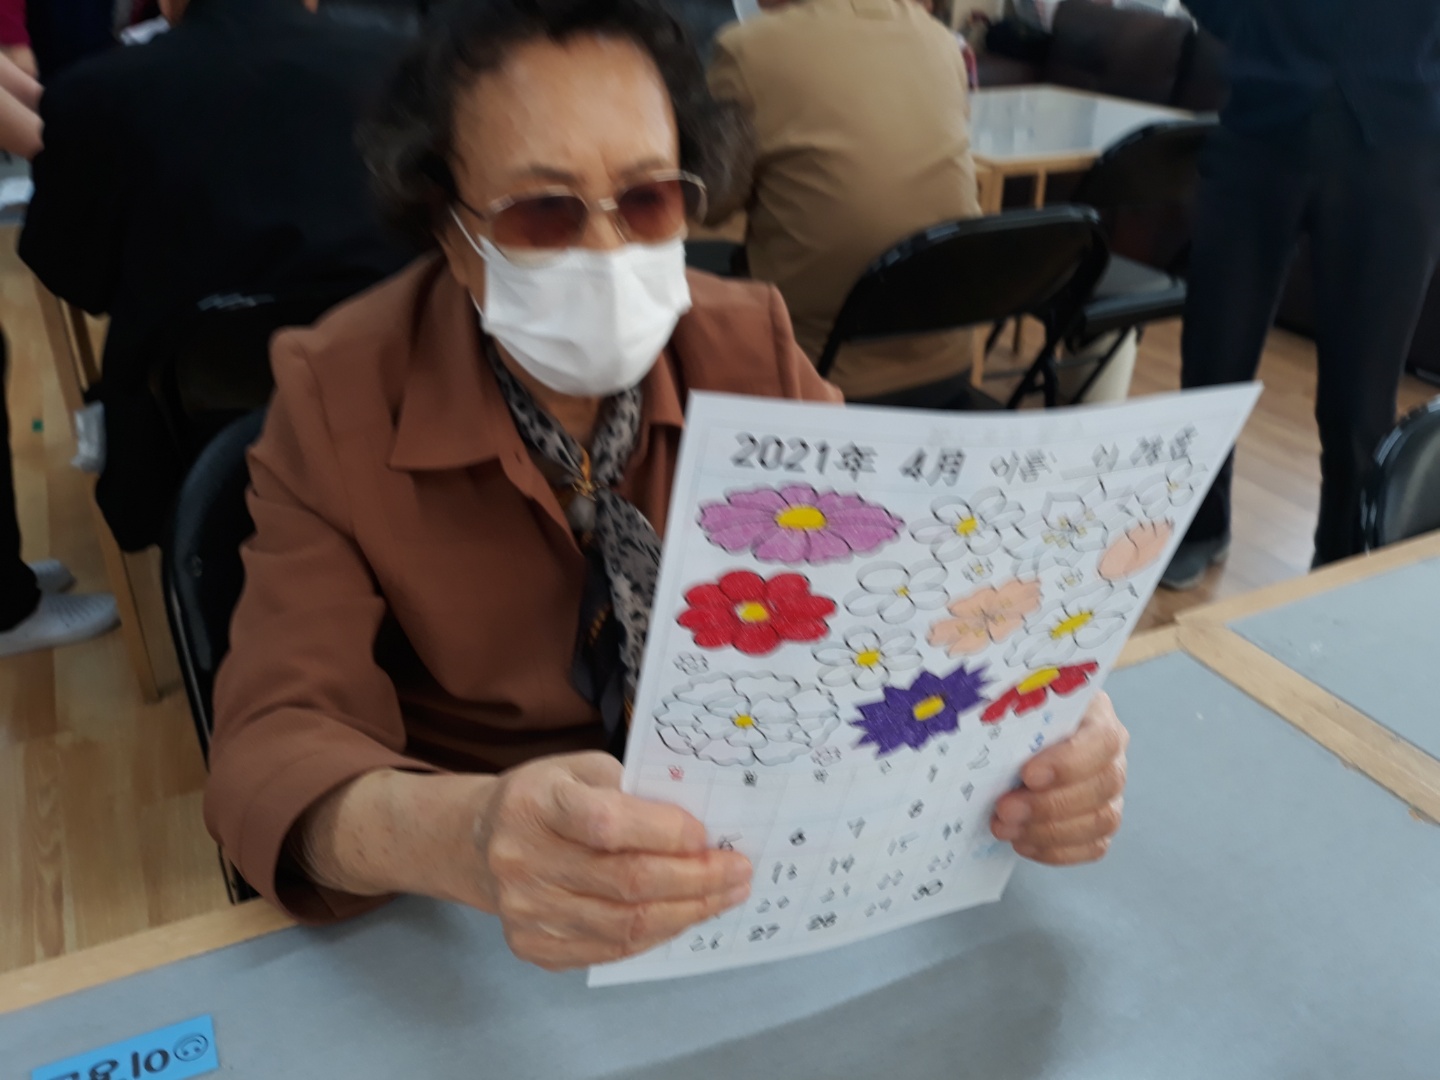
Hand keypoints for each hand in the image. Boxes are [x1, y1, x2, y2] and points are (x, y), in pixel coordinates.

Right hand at [472, 752, 751, 970]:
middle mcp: (523, 860)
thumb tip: (698, 825)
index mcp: (536, 803)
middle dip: (697, 879)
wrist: (481, 842)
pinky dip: (656, 934)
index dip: (666, 832)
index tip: (709, 835)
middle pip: (627, 882)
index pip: (608, 824)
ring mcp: (525, 910)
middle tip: (739, 872)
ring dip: (687, 912)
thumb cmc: (548, 796)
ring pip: (625, 925)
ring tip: (724, 897)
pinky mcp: (531, 946)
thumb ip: (633, 790)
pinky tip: (682, 916)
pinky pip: (610, 950)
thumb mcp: (582, 768)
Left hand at [990, 692, 1127, 864]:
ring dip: (1049, 831)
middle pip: (1103, 786)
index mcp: (1096, 717)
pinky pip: (1094, 846)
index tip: (1028, 774)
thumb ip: (1011, 709)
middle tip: (1004, 809)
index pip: (1101, 740)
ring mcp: (1110, 793)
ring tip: (1004, 828)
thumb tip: (974, 717)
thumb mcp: (1017, 701)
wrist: (1021, 738)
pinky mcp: (1099, 823)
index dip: (1068, 762)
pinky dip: (1056, 851)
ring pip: (1101, 820)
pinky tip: (1022, 843)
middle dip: (1050, 804)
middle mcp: (1111, 756)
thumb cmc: (1019, 716)